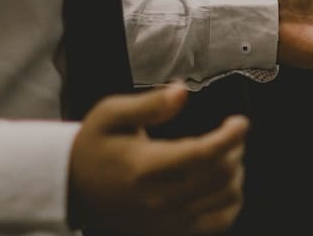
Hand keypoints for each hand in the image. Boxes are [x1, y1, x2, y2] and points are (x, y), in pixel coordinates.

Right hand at [69, 85, 248, 234]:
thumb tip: (182, 91)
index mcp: (145, 167)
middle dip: (234, 149)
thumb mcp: (111, 114)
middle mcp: (159, 198)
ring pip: (225, 198)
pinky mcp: (171, 232)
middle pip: (221, 175)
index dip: (231, 136)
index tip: (240, 122)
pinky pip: (219, 222)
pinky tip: (222, 184)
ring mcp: (167, 220)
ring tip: (224, 156)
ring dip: (235, 174)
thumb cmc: (94, 147)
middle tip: (229, 134)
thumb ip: (150, 104)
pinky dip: (229, 202)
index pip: (204, 154)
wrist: (73, 187)